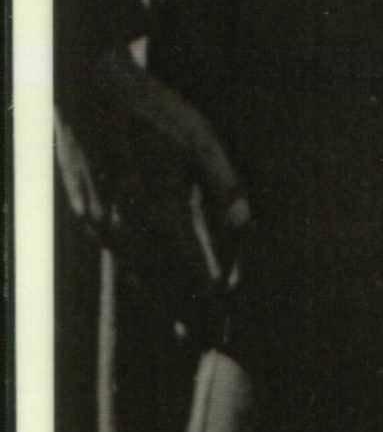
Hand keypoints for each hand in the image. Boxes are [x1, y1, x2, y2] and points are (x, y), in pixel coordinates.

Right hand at [55, 43, 248, 339]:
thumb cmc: (151, 109)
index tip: (231, 322)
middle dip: (188, 315)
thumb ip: (222, 181)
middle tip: (213, 342)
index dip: (210, 299)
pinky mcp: (87, 215)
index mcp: (156, 206)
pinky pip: (117, 258)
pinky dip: (138, 279)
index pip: (189, 269)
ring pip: (136, 275)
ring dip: (162, 304)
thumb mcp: (197, 135)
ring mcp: (100, 222)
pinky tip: (152, 287)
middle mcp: (124, 224)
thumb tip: (246, 223)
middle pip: (160, 284)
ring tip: (187, 329)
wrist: (88, 89)